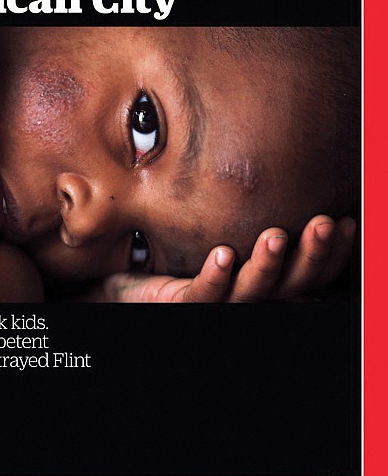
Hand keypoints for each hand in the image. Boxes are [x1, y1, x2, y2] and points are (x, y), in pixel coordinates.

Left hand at [92, 215, 356, 302]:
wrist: (128, 285)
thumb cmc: (181, 256)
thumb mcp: (223, 231)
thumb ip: (248, 215)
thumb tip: (280, 171)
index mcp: (263, 281)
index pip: (308, 273)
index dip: (331, 254)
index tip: (347, 222)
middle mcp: (246, 295)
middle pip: (289, 284)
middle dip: (310, 255)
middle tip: (324, 223)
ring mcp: (217, 302)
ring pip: (250, 293)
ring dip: (266, 266)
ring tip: (275, 236)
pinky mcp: (181, 304)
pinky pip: (202, 295)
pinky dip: (215, 277)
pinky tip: (224, 254)